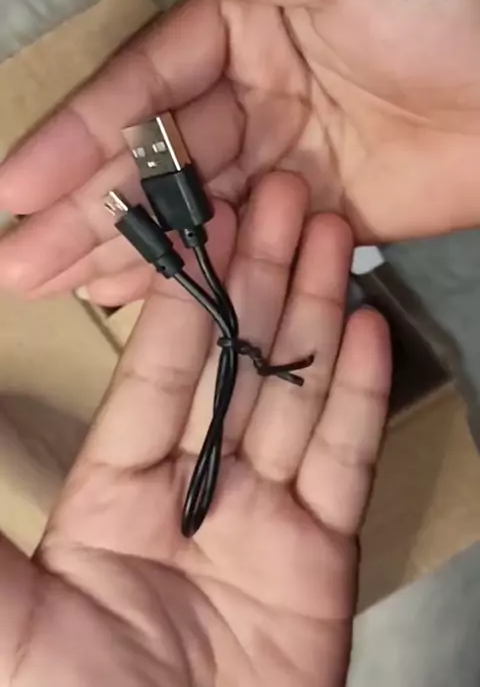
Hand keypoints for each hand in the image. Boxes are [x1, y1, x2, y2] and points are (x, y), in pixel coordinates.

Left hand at [0, 174, 389, 686]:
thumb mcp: (6, 609)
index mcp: (114, 491)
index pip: (156, 372)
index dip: (183, 296)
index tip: (206, 224)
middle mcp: (191, 490)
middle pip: (234, 366)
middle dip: (261, 280)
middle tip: (286, 198)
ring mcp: (262, 518)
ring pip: (293, 396)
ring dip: (314, 312)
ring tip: (332, 234)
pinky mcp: (322, 555)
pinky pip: (345, 461)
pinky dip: (358, 395)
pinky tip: (367, 325)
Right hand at [2, 0, 479, 300]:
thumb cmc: (448, 4)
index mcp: (239, 23)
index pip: (141, 88)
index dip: (75, 138)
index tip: (15, 189)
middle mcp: (248, 92)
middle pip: (151, 160)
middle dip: (81, 211)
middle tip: (17, 264)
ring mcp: (281, 160)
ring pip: (188, 210)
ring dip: (121, 249)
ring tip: (55, 288)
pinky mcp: (316, 215)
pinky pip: (243, 245)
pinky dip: (193, 270)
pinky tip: (135, 297)